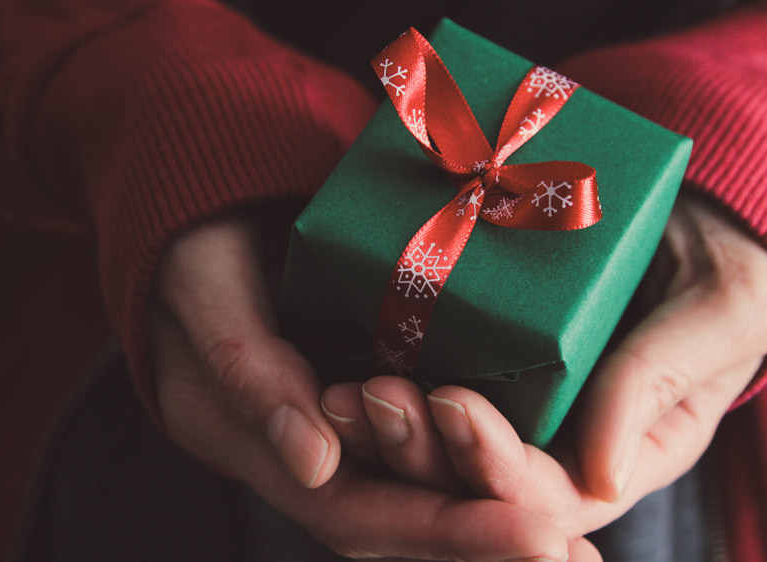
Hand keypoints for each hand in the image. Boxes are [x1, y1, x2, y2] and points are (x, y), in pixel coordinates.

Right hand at [149, 214, 574, 560]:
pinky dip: (473, 474)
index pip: (351, 510)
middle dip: (481, 542)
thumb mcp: (206, 285)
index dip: (442, 529)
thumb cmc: (195, 241)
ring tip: (571, 544)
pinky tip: (530, 486)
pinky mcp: (360, 403)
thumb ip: (245, 367)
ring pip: (410, 496)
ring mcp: (330, 433)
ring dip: (486, 521)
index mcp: (248, 443)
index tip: (534, 537)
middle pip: (393, 524)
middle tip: (570, 556)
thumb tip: (315, 461)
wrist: (203, 217)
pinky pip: (418, 452)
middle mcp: (295, 456)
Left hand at [321, 195, 766, 546]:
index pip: (552, 498)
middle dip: (419, 455)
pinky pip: (429, 389)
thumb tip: (599, 476)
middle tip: (368, 397)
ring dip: (385, 435)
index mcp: (626, 452)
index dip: (495, 467)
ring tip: (337, 394)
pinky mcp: (487, 361)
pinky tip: (333, 368)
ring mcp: (521, 406)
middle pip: (478, 485)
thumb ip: (666, 379)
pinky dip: (383, 386)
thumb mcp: (727, 309)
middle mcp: (563, 444)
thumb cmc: (725, 258)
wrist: (690, 206)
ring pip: (440, 452)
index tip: (450, 401)